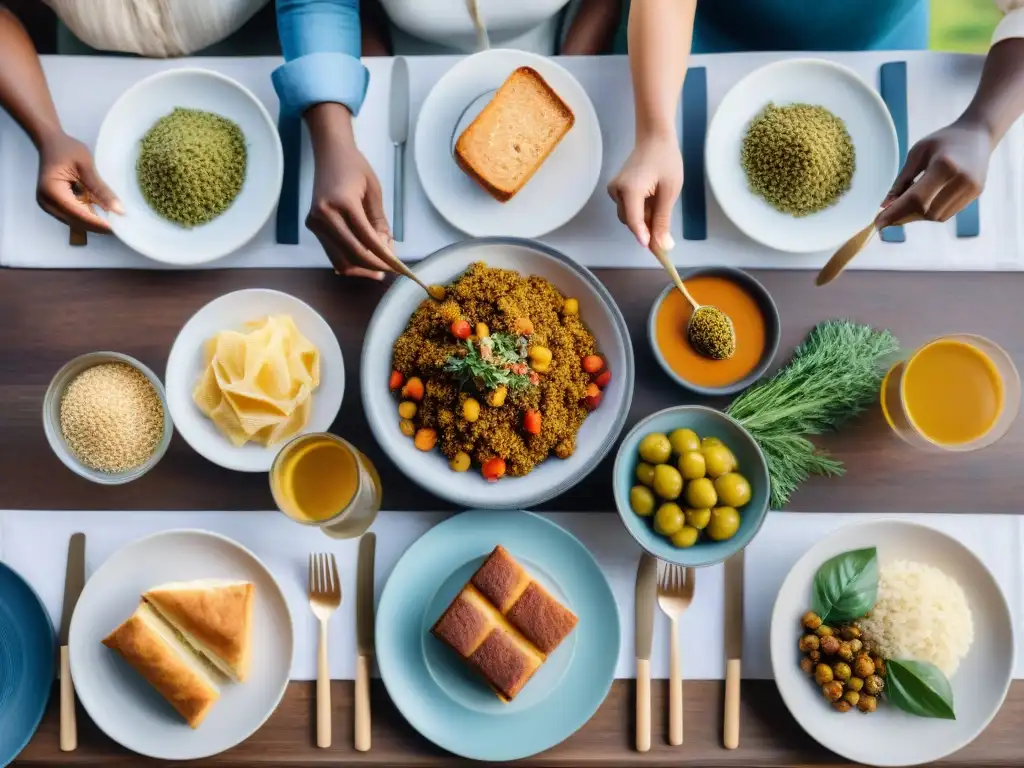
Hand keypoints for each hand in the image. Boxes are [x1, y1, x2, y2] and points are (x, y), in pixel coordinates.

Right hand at [36, 132, 120, 231]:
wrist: (50, 142)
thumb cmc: (67, 149)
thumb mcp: (86, 166)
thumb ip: (100, 189)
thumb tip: (118, 210)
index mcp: (52, 191)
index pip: (78, 213)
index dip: (98, 222)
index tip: (118, 227)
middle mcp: (47, 202)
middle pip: (76, 221)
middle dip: (98, 225)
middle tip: (121, 226)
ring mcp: (49, 205)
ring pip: (75, 221)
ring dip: (94, 222)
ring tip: (115, 222)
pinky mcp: (54, 205)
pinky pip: (73, 215)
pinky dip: (88, 216)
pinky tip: (103, 215)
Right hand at [305, 103, 392, 279]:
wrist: (329, 154)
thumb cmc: (355, 167)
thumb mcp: (375, 192)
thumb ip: (380, 223)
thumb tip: (387, 252)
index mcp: (342, 203)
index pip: (366, 240)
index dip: (384, 257)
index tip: (399, 267)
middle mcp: (324, 216)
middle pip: (352, 255)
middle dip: (374, 267)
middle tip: (391, 271)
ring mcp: (316, 223)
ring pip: (340, 260)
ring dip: (361, 269)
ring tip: (379, 270)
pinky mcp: (313, 227)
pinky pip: (333, 253)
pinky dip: (350, 261)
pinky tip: (365, 262)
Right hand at [607, 132, 682, 251]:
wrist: (654, 137)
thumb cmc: (666, 160)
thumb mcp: (670, 191)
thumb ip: (663, 220)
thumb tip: (664, 246)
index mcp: (629, 190)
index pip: (635, 222)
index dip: (645, 238)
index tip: (658, 252)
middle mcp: (616, 191)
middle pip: (631, 222)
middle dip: (647, 229)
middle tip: (666, 232)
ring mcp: (614, 190)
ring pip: (629, 217)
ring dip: (644, 219)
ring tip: (660, 204)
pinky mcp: (615, 190)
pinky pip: (628, 208)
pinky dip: (640, 210)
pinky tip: (651, 199)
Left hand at [875, 119, 990, 228]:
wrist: (978, 134)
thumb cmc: (943, 140)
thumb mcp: (917, 153)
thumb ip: (902, 179)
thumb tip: (885, 204)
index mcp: (944, 166)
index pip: (916, 199)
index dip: (895, 213)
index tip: (878, 222)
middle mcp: (961, 180)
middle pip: (925, 211)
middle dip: (902, 217)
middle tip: (886, 217)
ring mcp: (971, 189)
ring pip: (935, 216)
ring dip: (915, 217)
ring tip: (903, 208)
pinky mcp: (975, 194)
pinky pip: (946, 213)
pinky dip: (929, 214)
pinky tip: (920, 205)